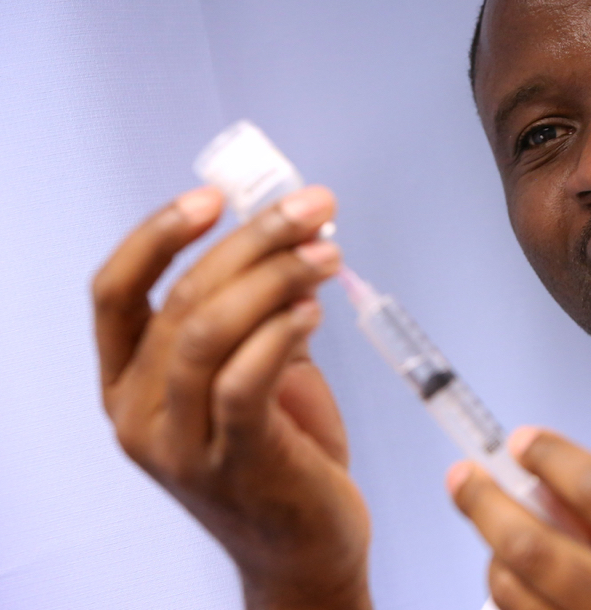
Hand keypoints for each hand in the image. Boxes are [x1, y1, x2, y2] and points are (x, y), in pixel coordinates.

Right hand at [92, 185, 370, 609]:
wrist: (304, 543)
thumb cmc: (281, 449)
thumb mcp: (254, 370)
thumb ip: (257, 310)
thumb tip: (293, 231)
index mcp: (129, 382)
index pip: (114, 292)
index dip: (157, 235)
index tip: (214, 196)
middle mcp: (138, 413)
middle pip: (181, 297)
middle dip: (254, 240)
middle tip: (315, 209)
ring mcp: (180, 444)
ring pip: (207, 330)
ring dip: (275, 277)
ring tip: (328, 253)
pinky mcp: (234, 464)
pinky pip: (246, 380)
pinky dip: (281, 330)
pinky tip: (314, 307)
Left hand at [448, 428, 590, 609]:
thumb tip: (548, 484)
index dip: (553, 458)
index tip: (521, 440)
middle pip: (543, 552)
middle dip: (488, 505)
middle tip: (462, 474)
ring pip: (521, 599)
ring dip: (495, 554)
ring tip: (497, 529)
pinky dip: (515, 598)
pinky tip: (518, 578)